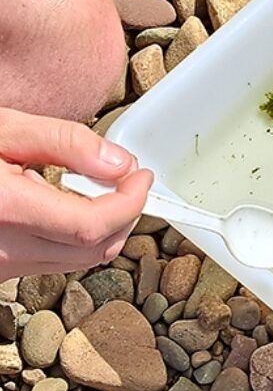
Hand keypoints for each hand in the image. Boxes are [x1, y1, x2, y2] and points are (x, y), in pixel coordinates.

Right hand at [0, 108, 151, 277]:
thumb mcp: (6, 127)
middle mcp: (1, 248)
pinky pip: (48, 263)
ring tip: (97, 190)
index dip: (131, 202)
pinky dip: (71, 239)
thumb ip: (67, 143)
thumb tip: (120, 164)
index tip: (141, 176)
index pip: (93, 225)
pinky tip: (62, 206)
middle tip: (128, 180)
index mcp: (5, 208)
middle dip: (124, 215)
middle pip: (93, 250)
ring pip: (75, 262)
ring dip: (101, 230)